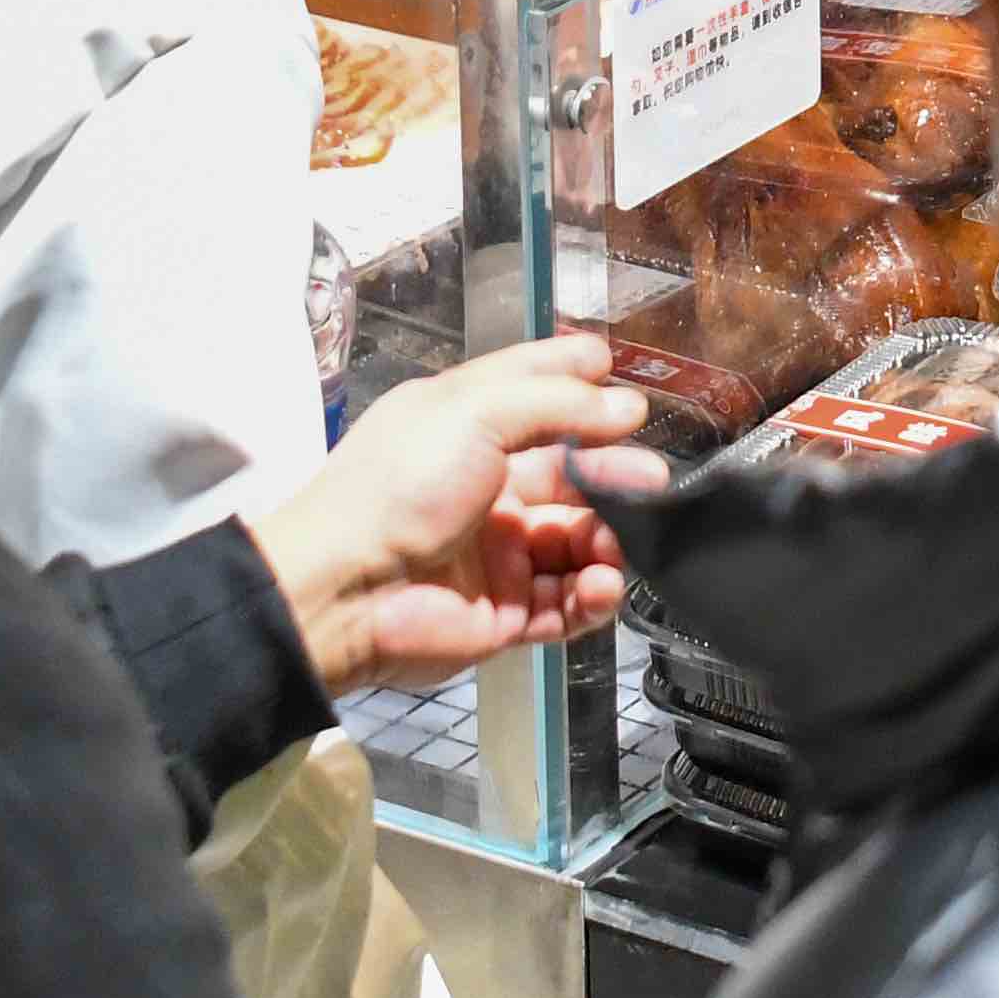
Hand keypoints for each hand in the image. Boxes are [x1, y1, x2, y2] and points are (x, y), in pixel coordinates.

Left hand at [247, 338, 657, 692]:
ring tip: (613, 544)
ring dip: (608, 541)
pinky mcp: (505, 615)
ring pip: (577, 542)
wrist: (346, 592)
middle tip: (652, 478)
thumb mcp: (474, 412)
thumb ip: (557, 404)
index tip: (626, 381)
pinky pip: (566, 604)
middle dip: (615, 473)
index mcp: (467, 430)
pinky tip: (601, 584)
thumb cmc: (400, 485)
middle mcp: (486, 488)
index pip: (536, 397)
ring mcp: (497, 555)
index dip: (580, 385)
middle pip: (570, 475)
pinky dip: (593, 595)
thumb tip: (626, 406)